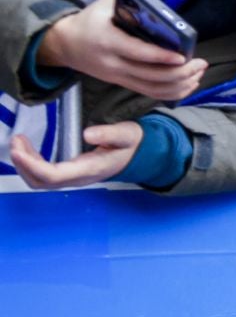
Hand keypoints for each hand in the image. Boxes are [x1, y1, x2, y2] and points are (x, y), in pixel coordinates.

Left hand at [8, 121, 141, 189]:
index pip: (54, 175)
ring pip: (39, 181)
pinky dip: (30, 163)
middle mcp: (78, 178)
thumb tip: (87, 133)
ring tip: (18, 142)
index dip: (32, 165)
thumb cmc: (132, 144)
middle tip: (15, 141)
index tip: (17, 150)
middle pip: (41, 182)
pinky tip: (27, 149)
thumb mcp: (126, 134)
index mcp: (90, 169)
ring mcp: (73, 178)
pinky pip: (44, 175)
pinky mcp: (69, 174)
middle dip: (23, 165)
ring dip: (24, 165)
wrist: (139, 155)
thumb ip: (109, 133)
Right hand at [38, 0, 205, 98]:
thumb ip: (130, 0)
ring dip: (180, 84)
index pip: (138, 53)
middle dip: (180, 73)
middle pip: (151, 76)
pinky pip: (149, 93)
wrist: (64, 44)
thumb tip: (158, 0)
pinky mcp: (122, 84)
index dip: (161, 57)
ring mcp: (118, 77)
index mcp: (109, 41)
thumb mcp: (104, 4)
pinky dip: (171, 92)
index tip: (183, 56)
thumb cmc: (89, 20)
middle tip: (200, 63)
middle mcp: (113, 64)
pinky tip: (188, 84)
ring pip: (153, 89)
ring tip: (198, 73)